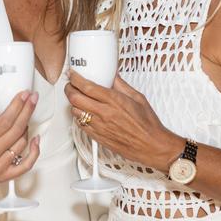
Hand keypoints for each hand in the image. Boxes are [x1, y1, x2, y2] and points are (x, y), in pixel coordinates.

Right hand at [0, 84, 39, 191]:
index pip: (4, 121)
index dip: (18, 106)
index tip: (25, 94)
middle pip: (15, 131)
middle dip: (27, 111)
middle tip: (33, 98)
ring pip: (21, 145)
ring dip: (27, 127)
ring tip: (27, 115)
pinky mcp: (3, 176)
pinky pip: (25, 165)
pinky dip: (33, 152)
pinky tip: (35, 139)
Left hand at [65, 71, 182, 171]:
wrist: (151, 145)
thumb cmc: (147, 124)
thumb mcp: (137, 97)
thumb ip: (121, 85)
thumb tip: (113, 76)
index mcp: (114, 100)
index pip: (87, 86)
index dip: (75, 78)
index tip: (73, 75)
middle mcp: (104, 113)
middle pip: (75, 98)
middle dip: (69, 89)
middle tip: (71, 86)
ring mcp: (99, 126)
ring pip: (75, 112)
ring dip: (73, 103)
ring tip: (78, 99)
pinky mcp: (97, 137)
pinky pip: (80, 125)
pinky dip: (79, 117)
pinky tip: (84, 113)